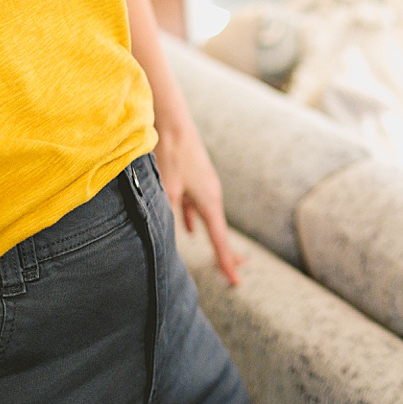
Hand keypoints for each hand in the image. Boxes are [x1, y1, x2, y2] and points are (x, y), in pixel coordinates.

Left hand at [153, 113, 244, 286]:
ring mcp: (204, 186)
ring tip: (220, 255)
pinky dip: (197, 221)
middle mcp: (212, 194)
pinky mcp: (195, 179)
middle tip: (237, 274)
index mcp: (209, 200)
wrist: (172, 121)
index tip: (236, 282)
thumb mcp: (166, 190)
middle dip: (227, 253)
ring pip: (210, 219)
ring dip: (213, 238)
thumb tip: (166, 242)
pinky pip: (199, 207)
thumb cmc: (169, 154)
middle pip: (220, 231)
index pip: (220, 239)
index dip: (226, 262)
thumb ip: (169, 217)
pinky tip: (190, 229)